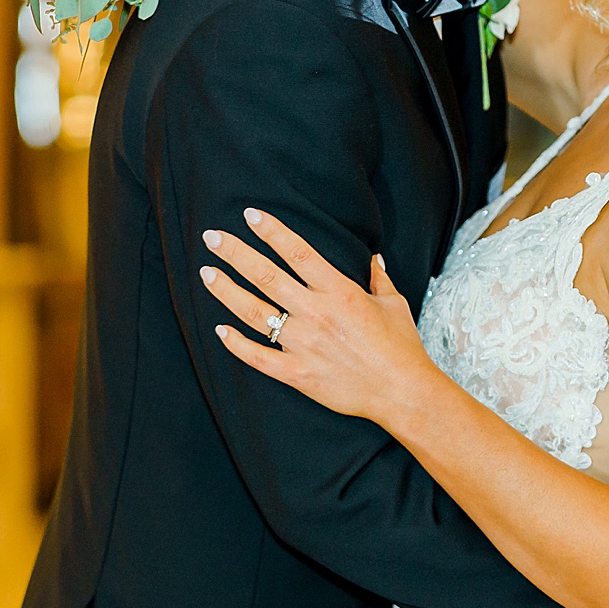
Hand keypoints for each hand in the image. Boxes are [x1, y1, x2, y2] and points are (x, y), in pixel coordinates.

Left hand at [204, 209, 435, 422]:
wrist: (401, 392)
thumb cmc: (401, 346)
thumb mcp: (394, 304)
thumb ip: (378, 277)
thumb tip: (373, 257)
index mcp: (339, 292)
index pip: (297, 253)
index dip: (272, 232)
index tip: (250, 215)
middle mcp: (316, 314)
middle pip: (266, 276)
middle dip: (236, 254)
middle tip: (211, 238)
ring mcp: (303, 345)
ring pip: (255, 312)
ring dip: (227, 291)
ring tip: (207, 273)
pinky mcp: (297, 374)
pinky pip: (259, 357)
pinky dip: (237, 344)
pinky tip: (220, 331)